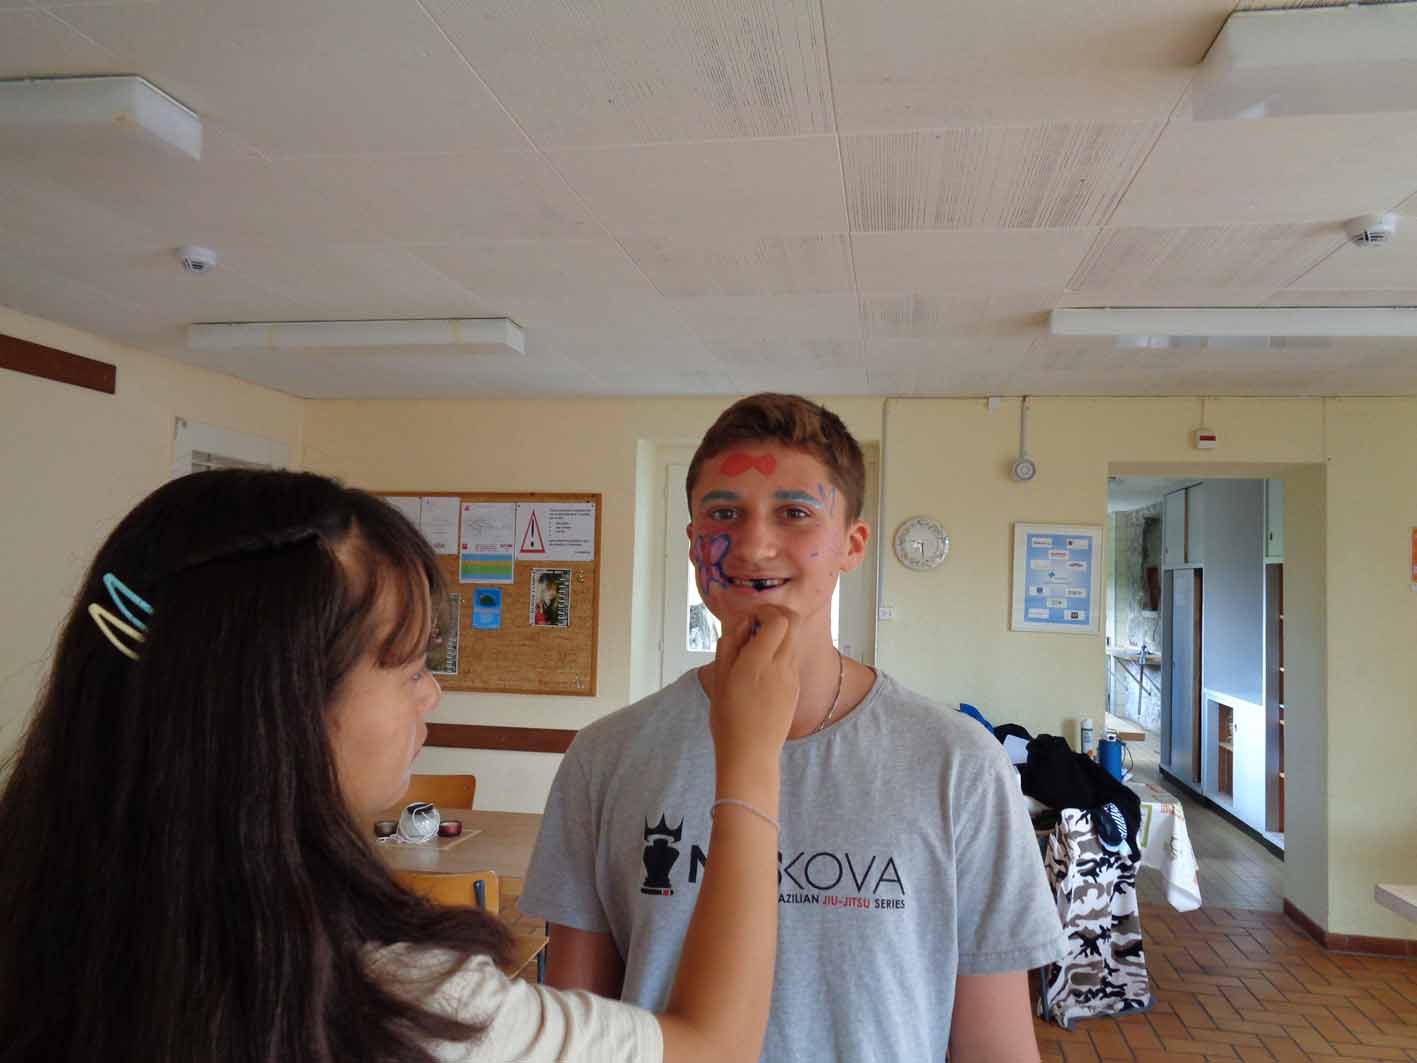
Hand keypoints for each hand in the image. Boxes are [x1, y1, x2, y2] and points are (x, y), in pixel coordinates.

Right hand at [708, 607, 799, 765]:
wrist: (751, 754)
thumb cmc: (729, 720)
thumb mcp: (719, 680)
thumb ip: (729, 646)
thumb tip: (740, 624)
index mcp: (758, 662)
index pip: (778, 619)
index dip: (766, 610)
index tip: (751, 616)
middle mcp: (780, 666)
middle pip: (793, 623)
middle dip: (777, 616)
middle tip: (758, 624)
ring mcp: (791, 678)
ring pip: (794, 640)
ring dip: (779, 635)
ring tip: (757, 649)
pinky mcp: (795, 689)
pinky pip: (792, 659)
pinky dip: (781, 653)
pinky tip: (763, 668)